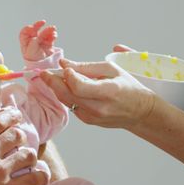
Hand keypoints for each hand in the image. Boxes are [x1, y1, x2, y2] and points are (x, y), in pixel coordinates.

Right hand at [0, 108, 47, 184]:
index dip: (11, 116)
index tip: (16, 116)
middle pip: (16, 135)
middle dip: (21, 136)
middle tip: (21, 141)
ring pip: (27, 155)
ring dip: (30, 156)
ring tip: (28, 160)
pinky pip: (34, 178)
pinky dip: (41, 176)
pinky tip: (41, 177)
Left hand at [20, 20, 56, 60]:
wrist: (42, 65)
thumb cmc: (33, 59)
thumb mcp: (30, 51)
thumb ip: (33, 43)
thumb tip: (38, 36)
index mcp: (25, 40)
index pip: (25, 32)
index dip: (28, 28)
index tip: (31, 27)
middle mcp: (33, 39)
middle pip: (35, 29)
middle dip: (39, 25)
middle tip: (43, 22)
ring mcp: (41, 40)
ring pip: (44, 32)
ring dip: (49, 29)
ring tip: (53, 28)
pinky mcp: (48, 42)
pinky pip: (51, 36)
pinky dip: (53, 35)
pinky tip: (54, 35)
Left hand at [40, 58, 156, 129]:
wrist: (139, 111)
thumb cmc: (128, 86)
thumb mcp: (111, 70)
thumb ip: (85, 67)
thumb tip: (63, 63)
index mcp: (108, 92)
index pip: (79, 86)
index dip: (67, 76)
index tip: (61, 67)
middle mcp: (99, 108)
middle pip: (67, 95)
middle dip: (52, 82)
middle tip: (43, 72)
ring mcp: (92, 117)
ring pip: (66, 101)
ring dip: (57, 89)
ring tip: (51, 77)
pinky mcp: (88, 121)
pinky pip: (72, 106)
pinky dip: (66, 96)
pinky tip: (66, 87)